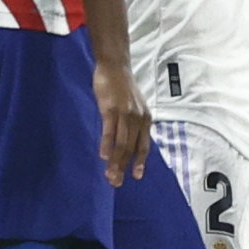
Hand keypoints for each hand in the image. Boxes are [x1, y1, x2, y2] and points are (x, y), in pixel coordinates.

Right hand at [92, 61, 151, 186]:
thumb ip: (131, 124)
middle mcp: (138, 118)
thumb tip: (126, 143)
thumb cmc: (121, 87)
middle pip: (131, 148)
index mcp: (145, 118)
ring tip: (109, 175)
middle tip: (116, 183)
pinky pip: (109, 130)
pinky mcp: (111, 108)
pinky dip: (107, 144)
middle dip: (123, 167)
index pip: (143, 145)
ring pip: (121, 143)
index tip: (136, 177)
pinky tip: (103, 156)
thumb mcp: (133, 107)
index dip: (139, 162)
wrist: (115, 66)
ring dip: (115, 161)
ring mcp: (125, 113)